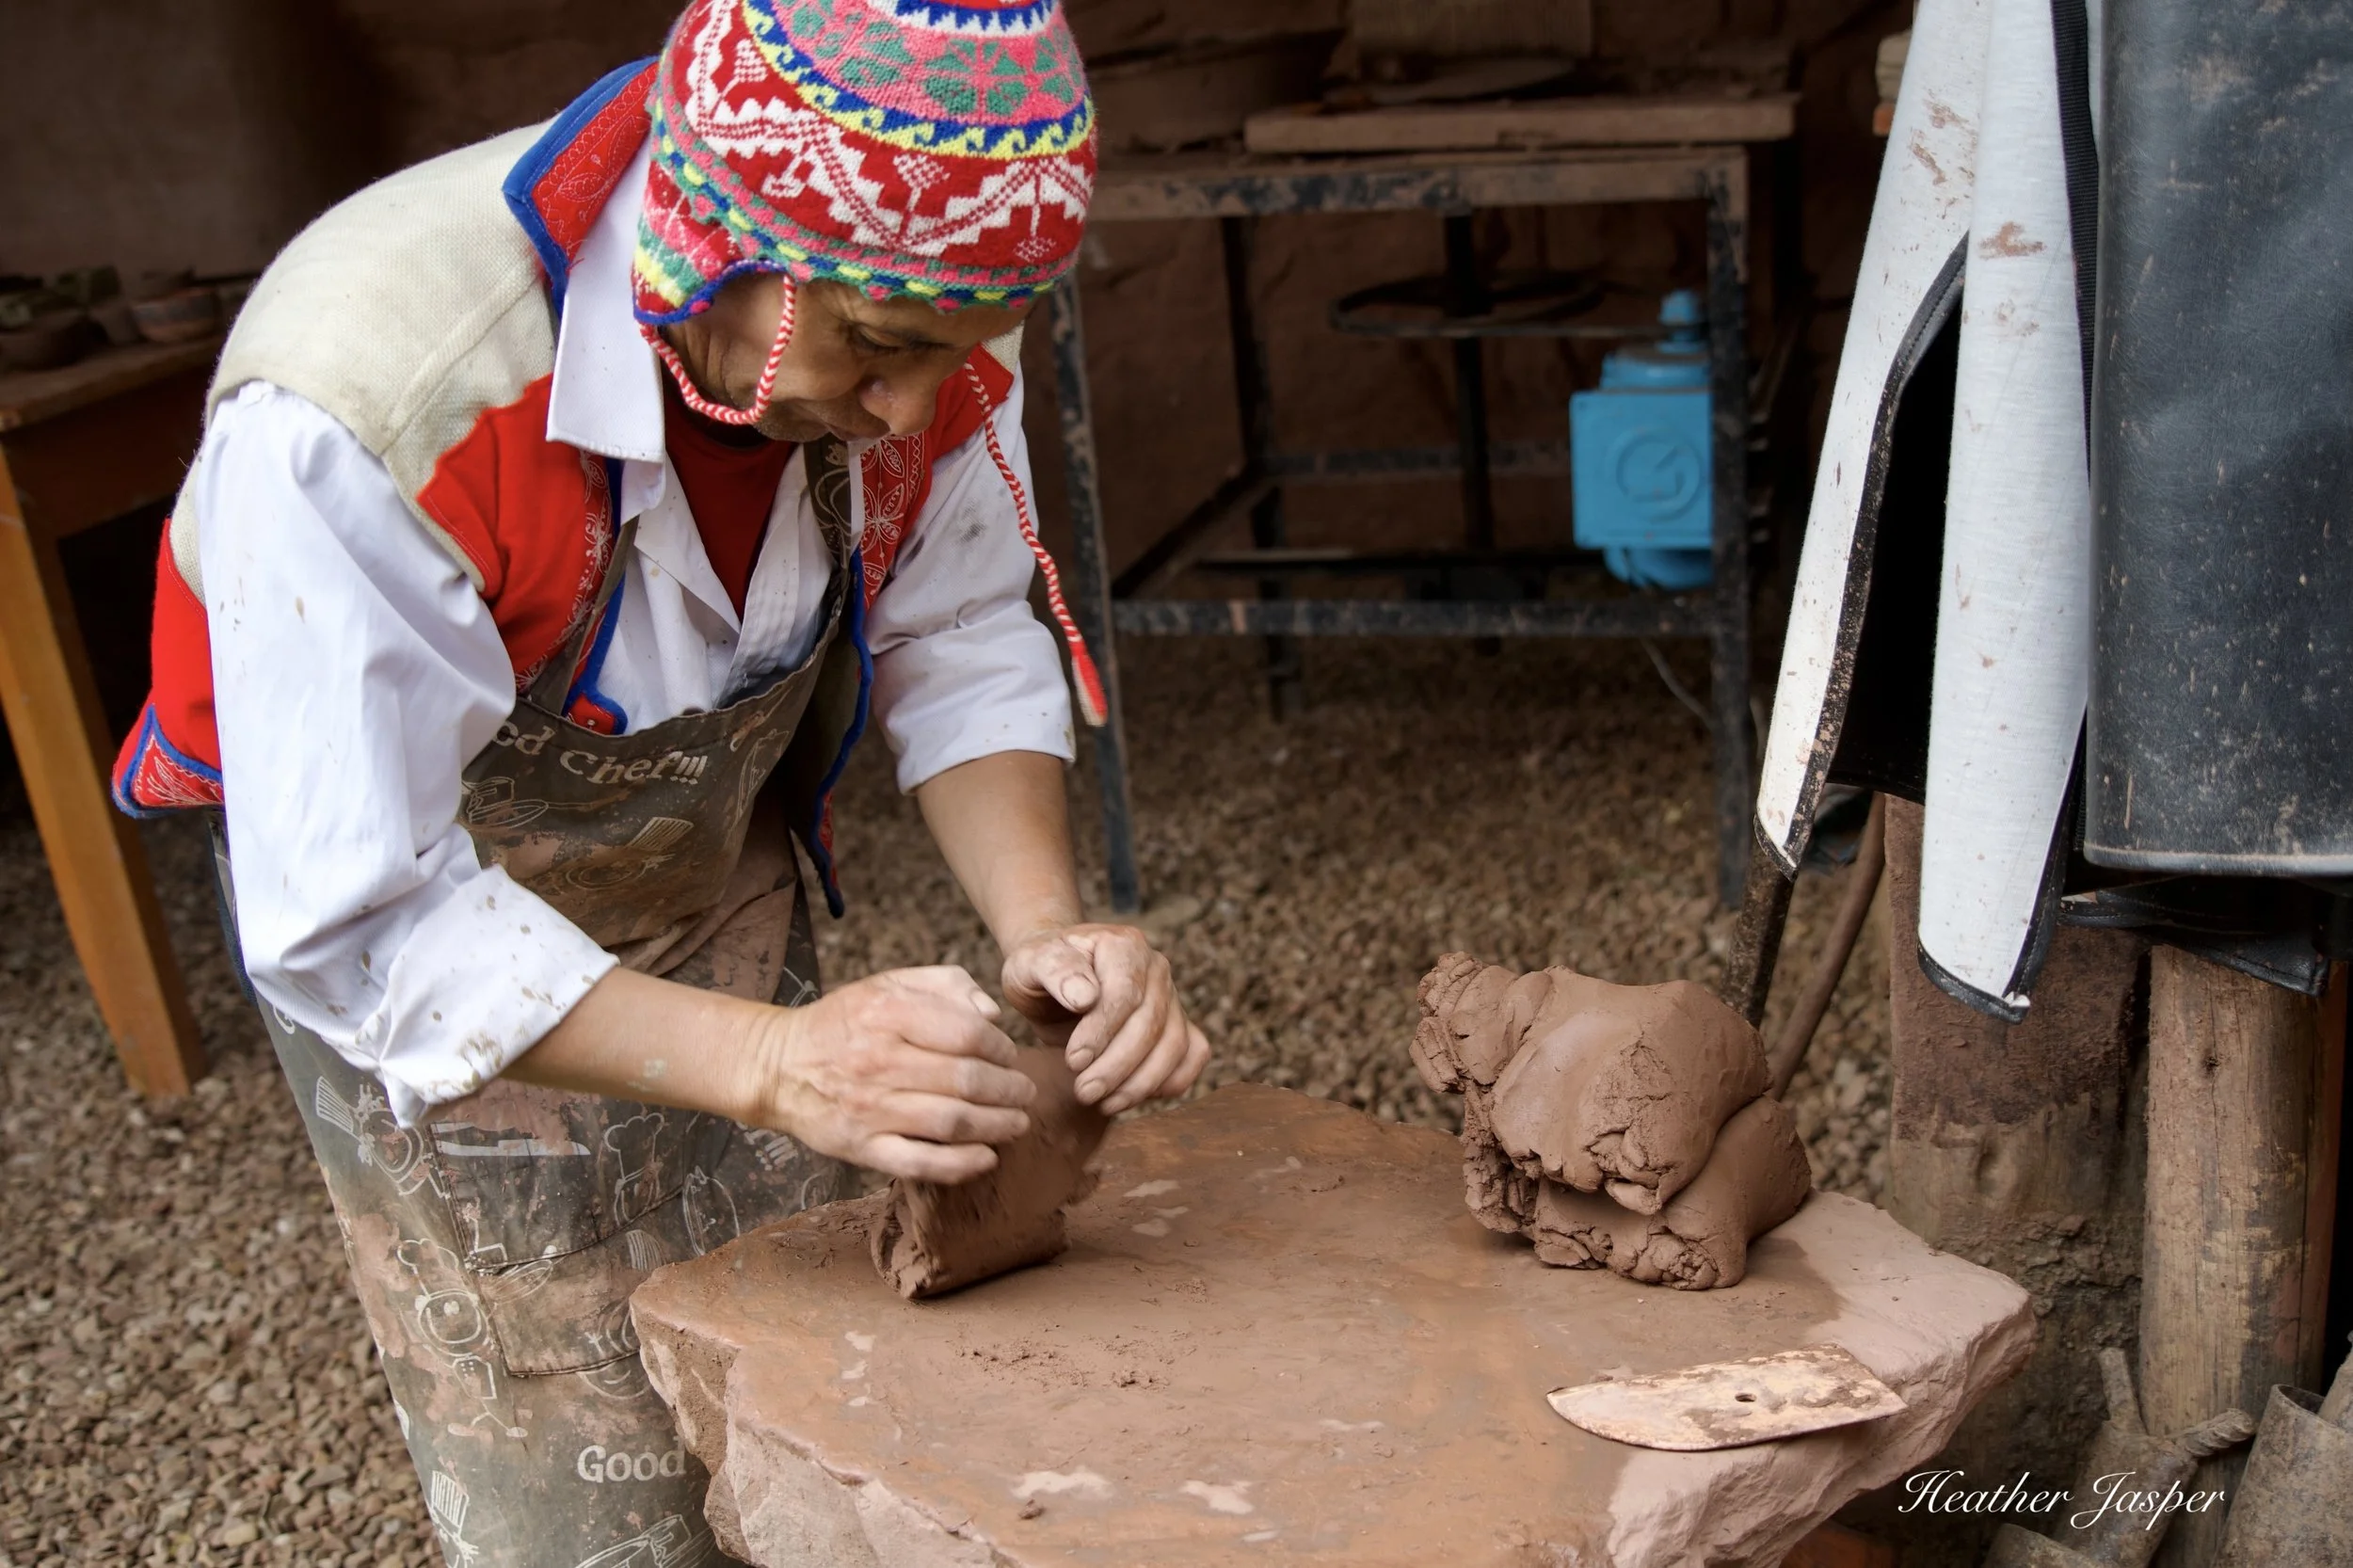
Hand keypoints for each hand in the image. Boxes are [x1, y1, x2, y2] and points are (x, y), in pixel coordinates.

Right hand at [750, 966, 1037, 1182]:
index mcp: (887, 1013)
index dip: (1001, 1047)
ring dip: (997, 1125)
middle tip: (1024, 1093)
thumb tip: (992, 1014)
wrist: (778, 1066)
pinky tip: (986, 1157)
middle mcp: (879, 1061)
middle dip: (1008, 1089)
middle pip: (966, 1079)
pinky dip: (960, 1165)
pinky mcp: (861, 1147)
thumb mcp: (887, 983)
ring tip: (1017, 1123)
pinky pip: (919, 1162)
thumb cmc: (845, 1023)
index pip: (967, 1033)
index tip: (1010, 1055)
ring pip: (951, 1121)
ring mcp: (870, 1108)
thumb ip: (944, 985)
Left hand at [1001, 925, 1209, 1114]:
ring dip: (1141, 1082)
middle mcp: (1156, 967)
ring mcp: (1171, 996)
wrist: (1054, 976)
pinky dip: (1171, 1082)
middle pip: (1151, 1024)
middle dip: (1117, 1066)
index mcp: (1124, 944)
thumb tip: (1085, 997)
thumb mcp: (1031, 962)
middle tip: (1084, 1092)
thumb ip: (1055, 971)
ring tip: (1103, 1103)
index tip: (1073, 1060)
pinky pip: (1193, 1055)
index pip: (1125, 994)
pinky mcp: (1178, 1023)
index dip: (1102, 1033)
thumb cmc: (1041, 969)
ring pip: (1174, 1045)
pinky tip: (1133, 1096)